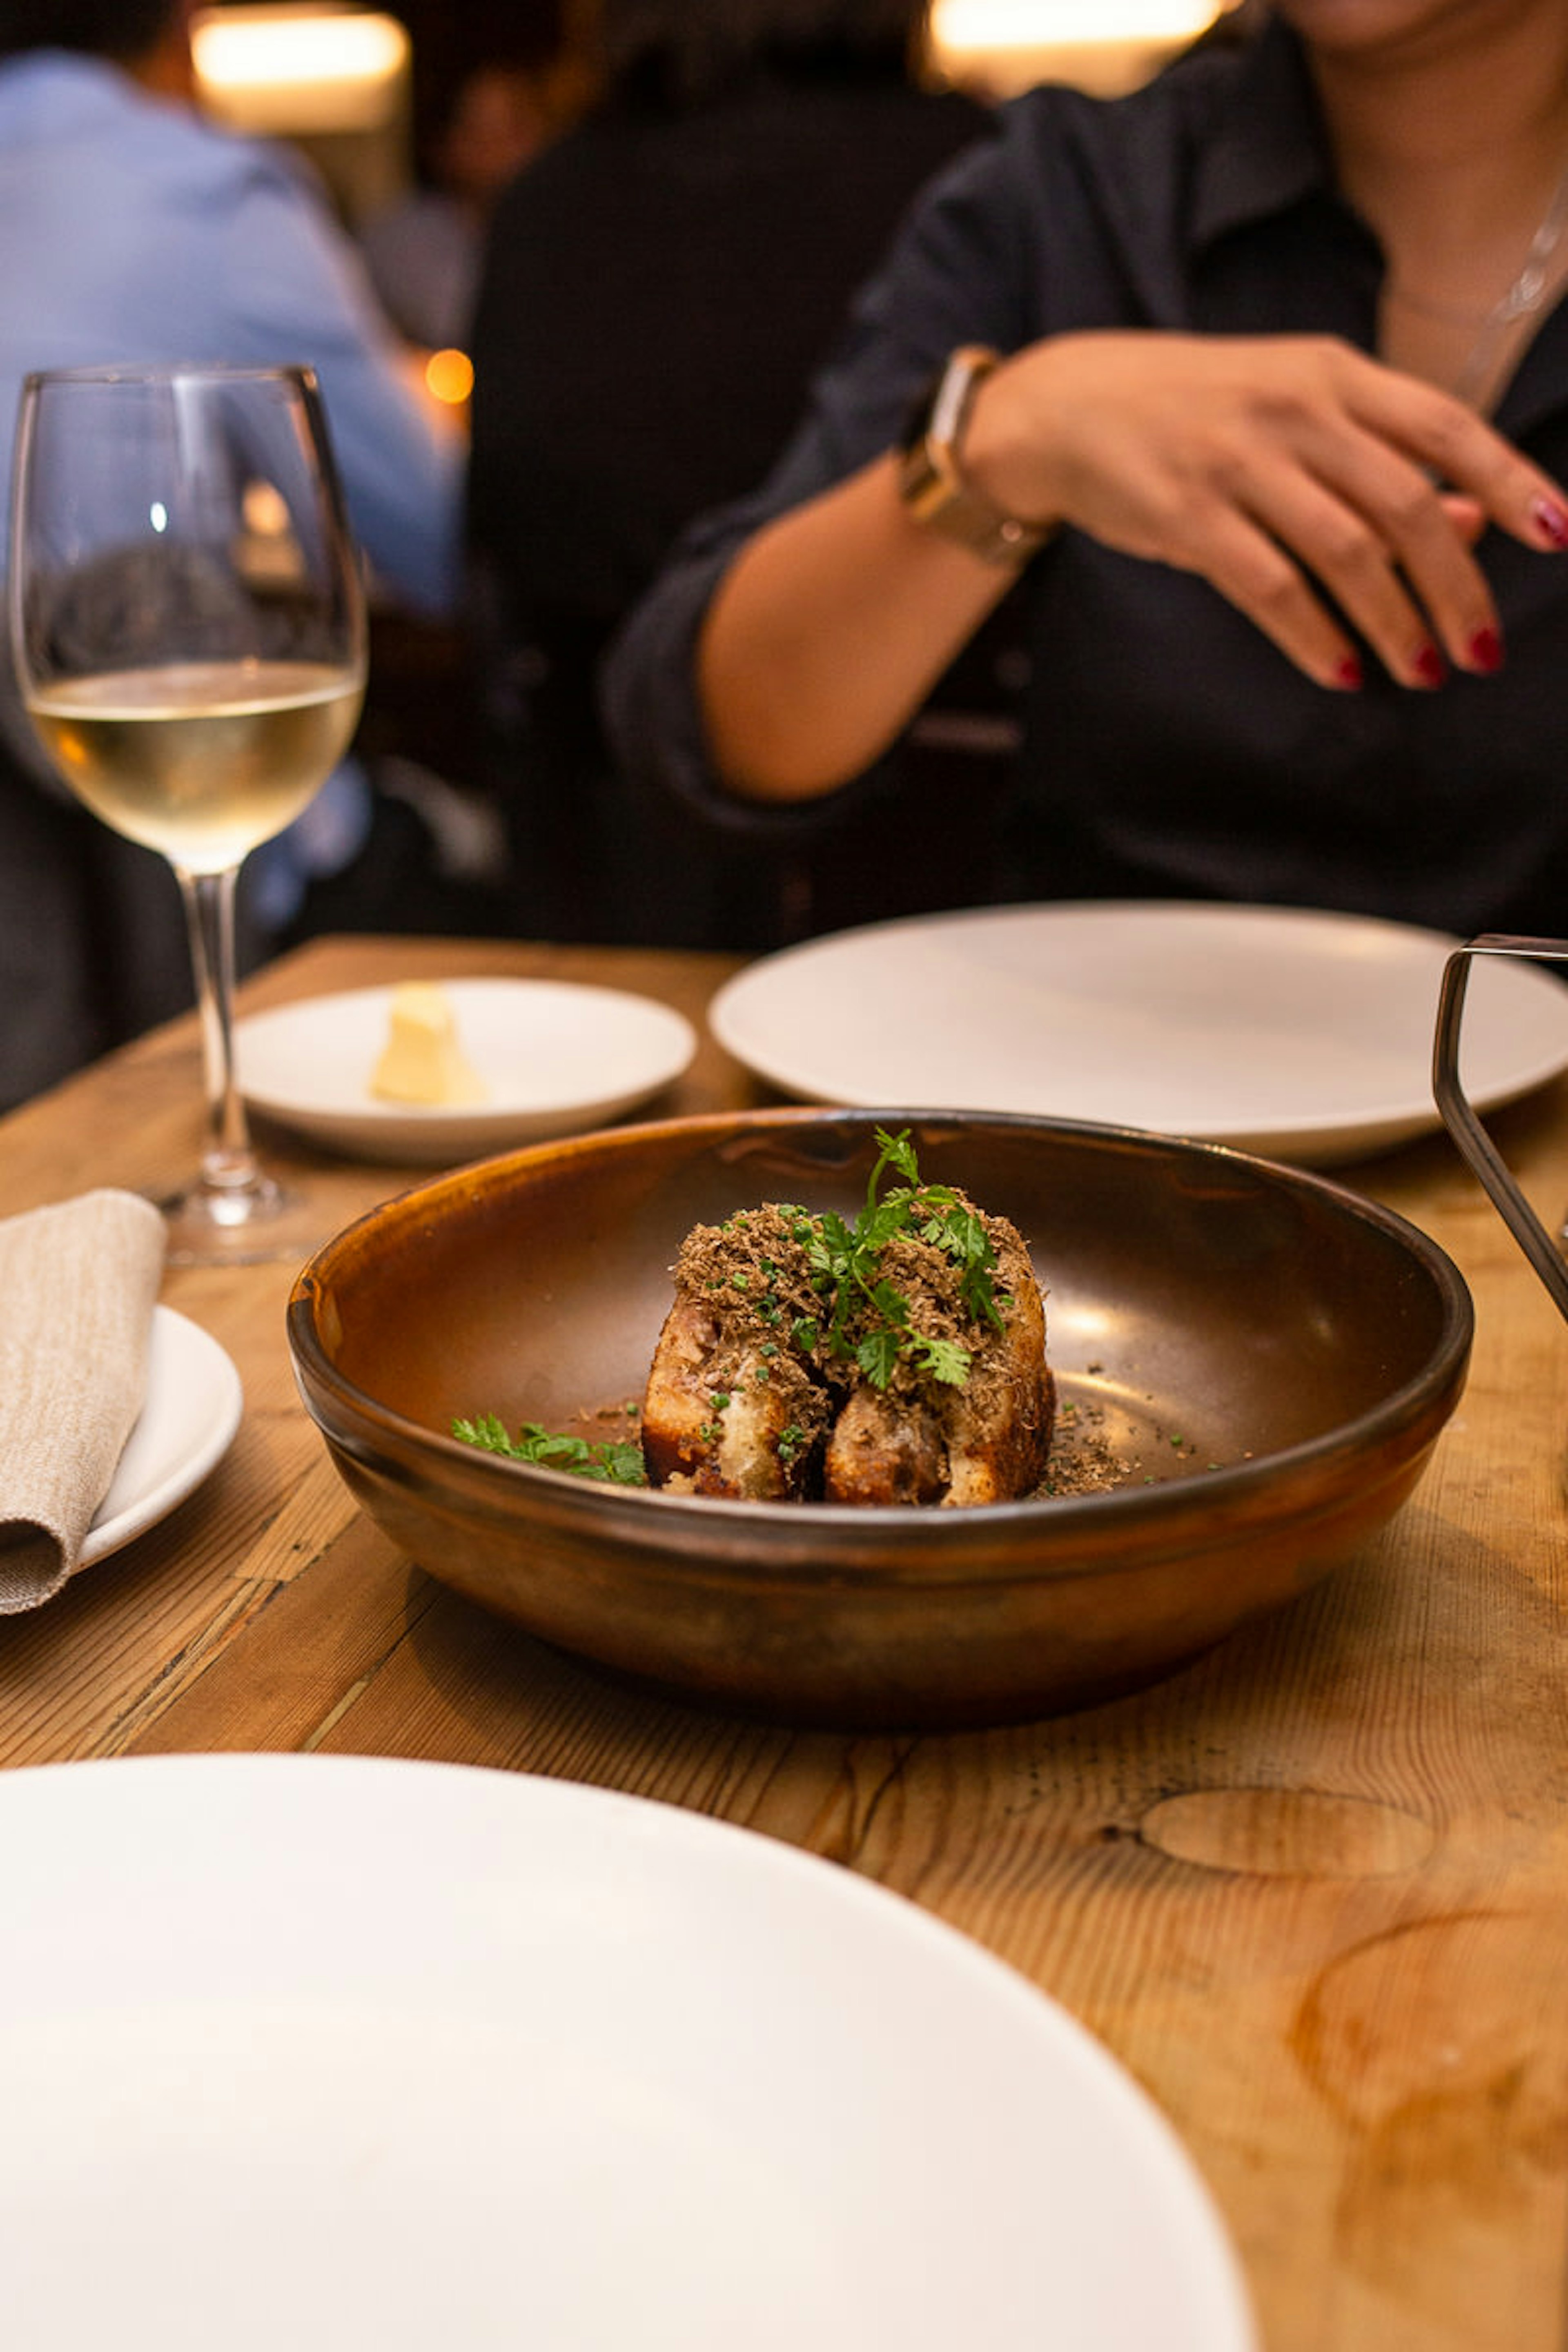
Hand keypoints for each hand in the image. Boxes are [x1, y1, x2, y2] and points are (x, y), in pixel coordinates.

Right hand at [963, 331, 1567, 688]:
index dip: (1511, 478)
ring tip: (1423, 672)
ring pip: (1346, 552)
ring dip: (1395, 623)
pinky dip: (1315, 636)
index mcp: (1331, 374)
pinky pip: (1271, 588)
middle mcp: (1293, 410)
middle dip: (1456, 587)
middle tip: (1482, 652)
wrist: (1068, 405)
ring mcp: (1238, 462)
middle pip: (1404, 504)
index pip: (1444, 425)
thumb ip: (1381, 460)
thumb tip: (1479, 517)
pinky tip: (1342, 671)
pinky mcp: (1186, 516)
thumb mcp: (1294, 414)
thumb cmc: (1194, 413)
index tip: (1558, 534)